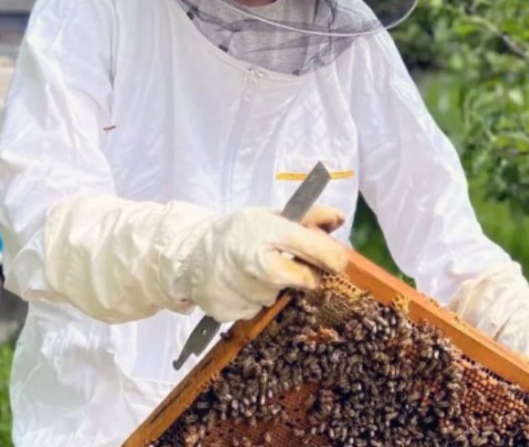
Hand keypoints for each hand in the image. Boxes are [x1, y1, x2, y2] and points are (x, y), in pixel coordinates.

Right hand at [188, 205, 348, 321]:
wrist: (190, 255)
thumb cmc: (237, 232)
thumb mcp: (270, 215)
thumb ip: (307, 217)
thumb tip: (339, 219)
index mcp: (269, 233)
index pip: (318, 250)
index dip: (333, 257)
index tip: (335, 261)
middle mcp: (257, 264)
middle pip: (306, 280)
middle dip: (304, 274)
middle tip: (288, 264)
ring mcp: (243, 291)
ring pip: (279, 296)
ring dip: (275, 287)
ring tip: (253, 271)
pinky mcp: (231, 312)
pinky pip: (257, 309)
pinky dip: (254, 299)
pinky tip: (240, 284)